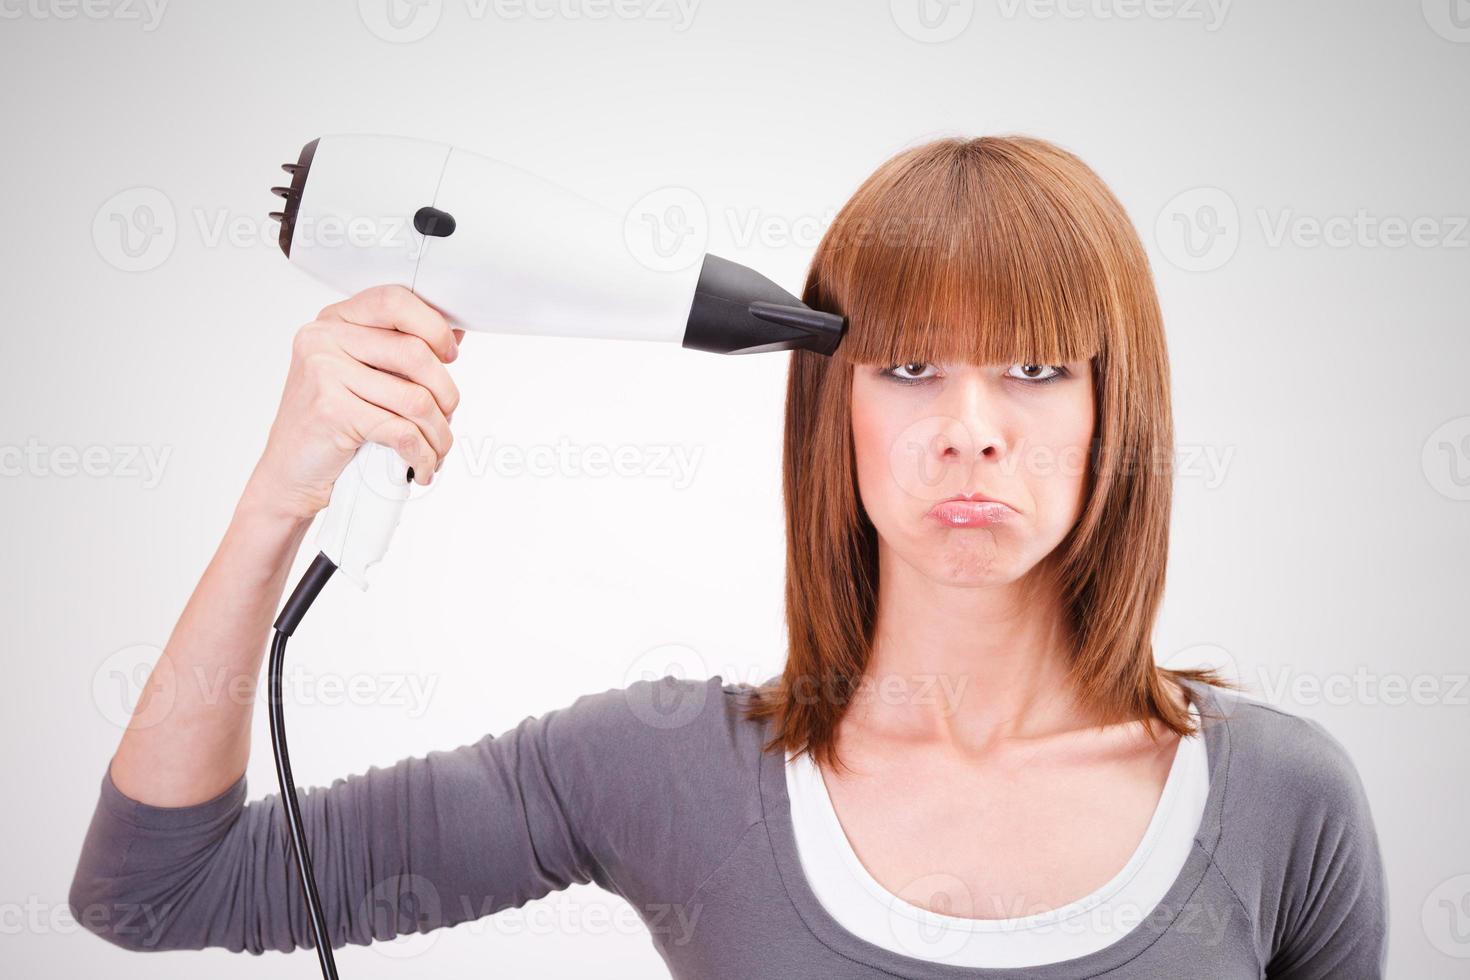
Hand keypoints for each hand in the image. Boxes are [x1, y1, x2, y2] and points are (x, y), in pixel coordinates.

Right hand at [244, 284, 463, 521]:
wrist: (289, 473)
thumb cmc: (331, 424)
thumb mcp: (363, 376)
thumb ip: (400, 350)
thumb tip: (455, 331)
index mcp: (334, 321)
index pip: (395, 300)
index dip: (433, 326)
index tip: (449, 355)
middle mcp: (324, 339)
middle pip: (415, 353)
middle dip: (446, 394)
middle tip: (447, 417)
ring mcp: (324, 373)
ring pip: (415, 398)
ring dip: (439, 433)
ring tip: (438, 449)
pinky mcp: (331, 411)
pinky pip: (401, 432)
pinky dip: (423, 455)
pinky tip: (423, 466)